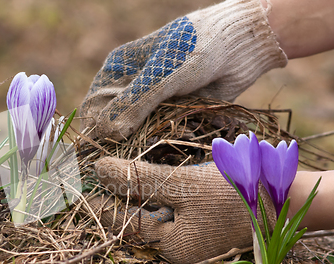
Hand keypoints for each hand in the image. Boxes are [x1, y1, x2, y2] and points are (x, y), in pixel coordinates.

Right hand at [80, 0, 286, 139]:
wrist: (240, 45)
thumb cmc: (196, 48)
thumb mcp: (163, 75)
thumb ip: (135, 103)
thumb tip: (108, 133)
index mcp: (117, 71)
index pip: (94, 106)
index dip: (98, 127)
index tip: (110, 145)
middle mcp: (132, 88)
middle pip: (116, 124)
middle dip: (127, 139)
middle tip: (142, 148)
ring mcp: (153, 102)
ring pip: (141, 133)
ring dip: (153, 141)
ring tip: (170, 137)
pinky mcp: (174, 114)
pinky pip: (165, 135)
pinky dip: (173, 139)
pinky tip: (187, 133)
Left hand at [89, 157, 275, 263]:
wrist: (286, 196)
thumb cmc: (235, 193)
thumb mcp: (184, 185)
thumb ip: (140, 180)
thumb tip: (99, 170)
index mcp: (172, 246)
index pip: (125, 224)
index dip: (100, 204)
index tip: (81, 185)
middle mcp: (178, 246)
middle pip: (137, 220)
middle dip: (116, 197)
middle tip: (94, 176)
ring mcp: (189, 235)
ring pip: (152, 213)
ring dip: (136, 192)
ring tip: (115, 172)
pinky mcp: (198, 222)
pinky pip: (169, 208)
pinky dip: (157, 193)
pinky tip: (148, 178)